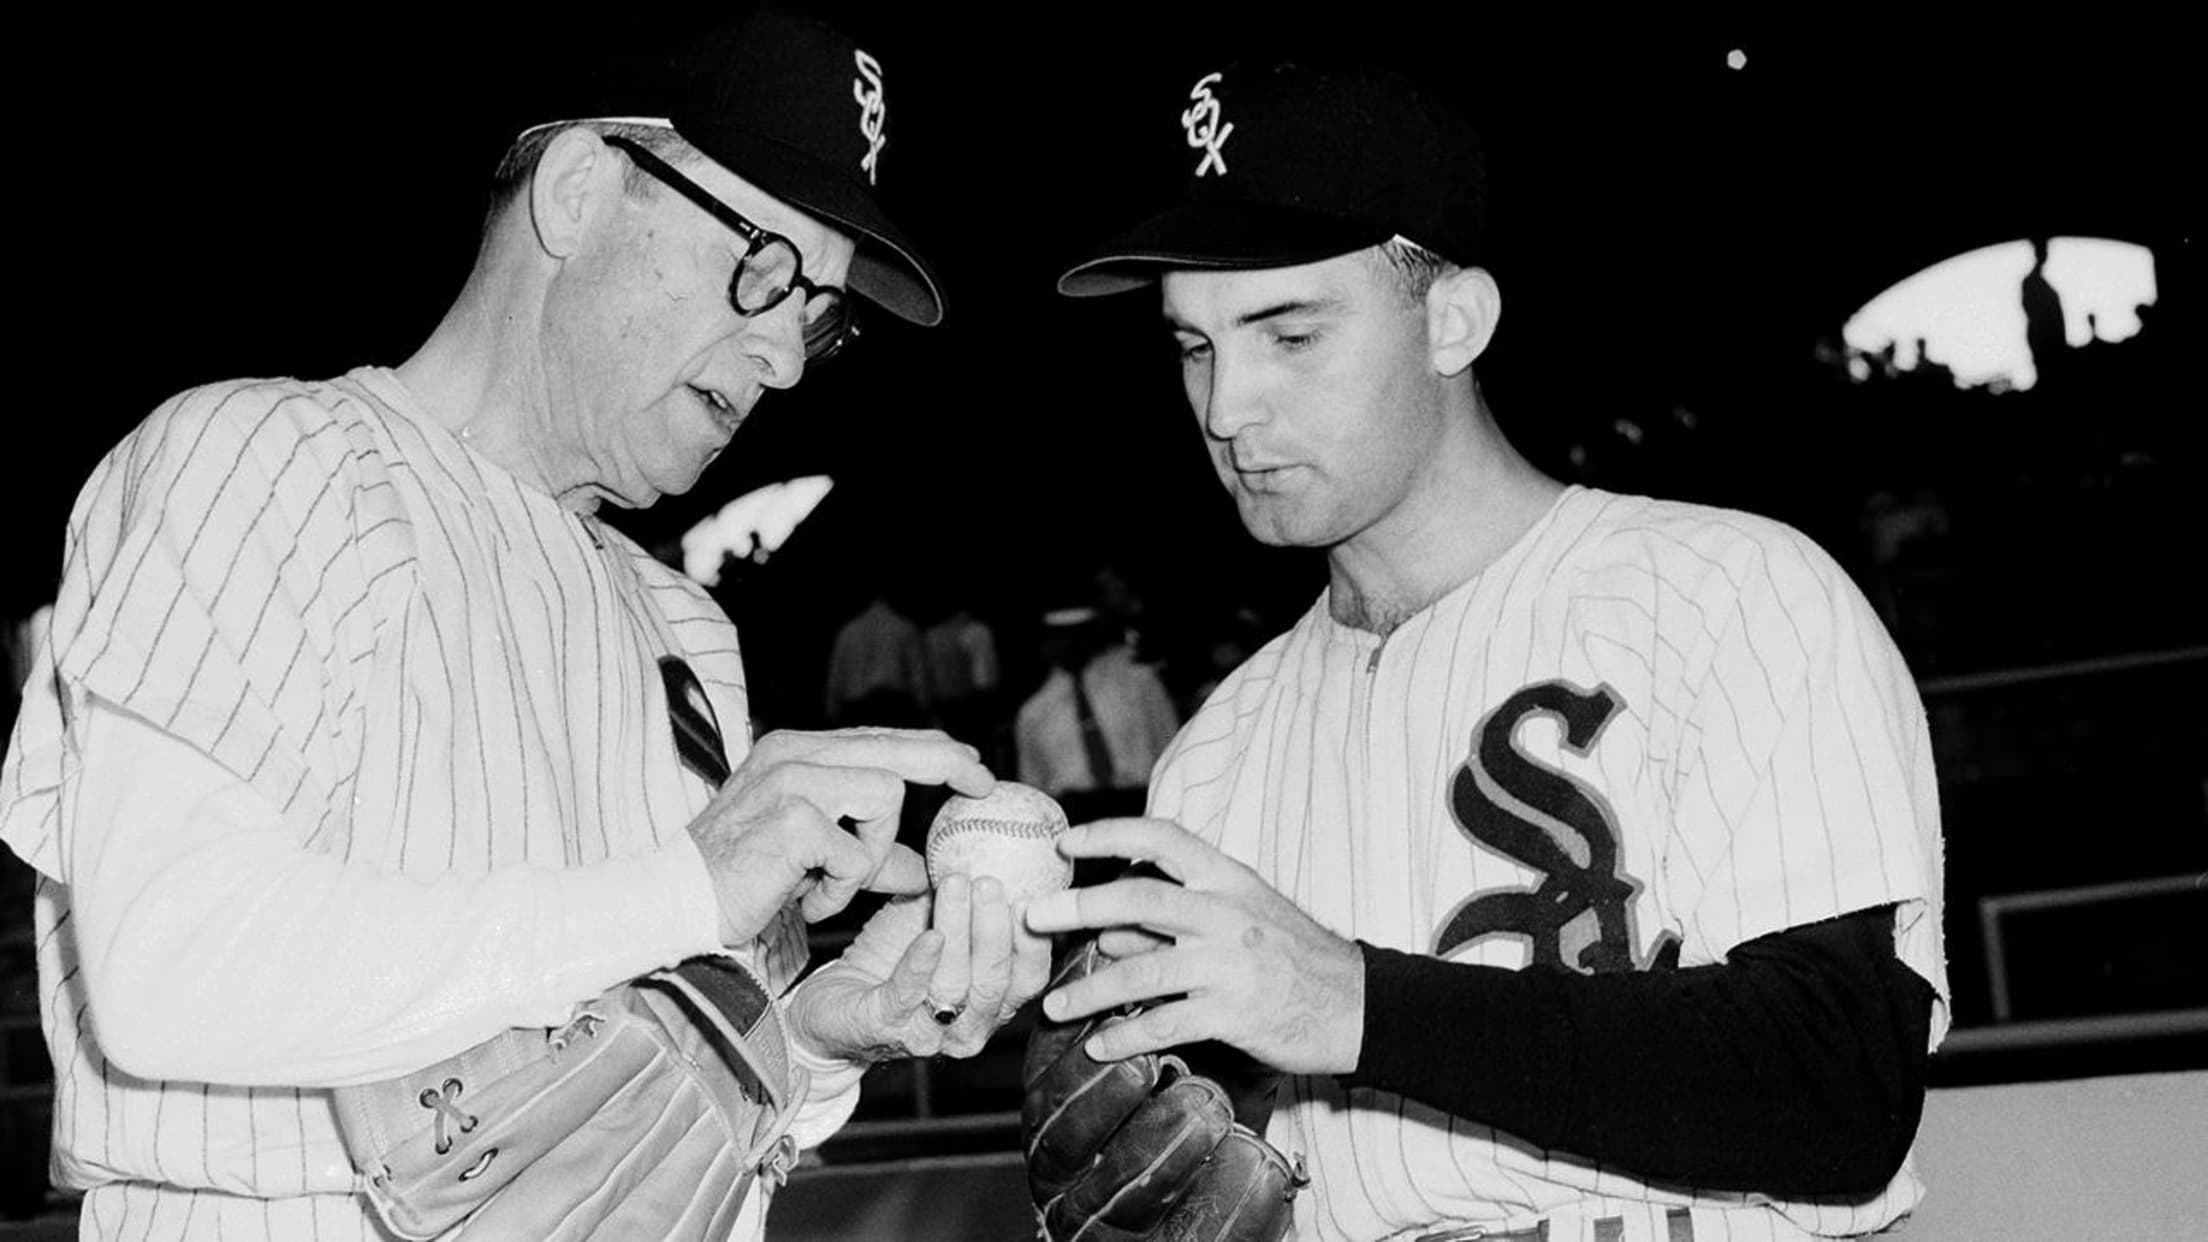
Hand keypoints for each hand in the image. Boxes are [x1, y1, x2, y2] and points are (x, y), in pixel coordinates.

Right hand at [687, 728, 992, 943]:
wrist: (679, 904)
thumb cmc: (742, 879)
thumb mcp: (814, 860)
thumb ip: (867, 856)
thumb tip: (921, 870)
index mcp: (796, 752)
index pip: (878, 739)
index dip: (930, 751)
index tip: (973, 766)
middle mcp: (794, 754)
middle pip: (894, 748)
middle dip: (946, 763)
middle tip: (983, 782)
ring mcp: (792, 780)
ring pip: (885, 798)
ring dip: (869, 855)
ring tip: (828, 885)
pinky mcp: (794, 819)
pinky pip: (858, 853)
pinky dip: (842, 887)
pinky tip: (806, 900)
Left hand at [785, 874, 1054, 1062]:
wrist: (830, 1007)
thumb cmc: (890, 965)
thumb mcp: (931, 926)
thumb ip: (960, 900)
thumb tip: (979, 844)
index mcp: (991, 1005)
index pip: (1028, 979)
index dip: (1034, 942)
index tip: (1031, 898)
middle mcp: (969, 1029)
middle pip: (994, 980)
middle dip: (994, 929)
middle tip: (988, 883)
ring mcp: (928, 1035)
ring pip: (954, 984)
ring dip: (958, 931)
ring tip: (953, 886)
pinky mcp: (885, 1028)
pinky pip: (906, 995)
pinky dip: (920, 963)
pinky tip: (929, 935)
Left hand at [1023, 818, 1363, 1075]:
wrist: (1356, 1003)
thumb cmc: (1291, 954)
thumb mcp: (1243, 913)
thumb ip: (1178, 914)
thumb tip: (1107, 928)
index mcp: (1227, 878)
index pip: (1164, 839)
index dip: (1111, 834)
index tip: (1066, 841)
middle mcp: (1225, 914)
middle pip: (1141, 899)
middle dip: (1080, 906)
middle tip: (1036, 916)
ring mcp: (1229, 965)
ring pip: (1142, 971)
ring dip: (1090, 989)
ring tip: (1054, 1007)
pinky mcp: (1233, 1014)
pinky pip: (1165, 1024)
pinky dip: (1126, 1037)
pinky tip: (1099, 1046)